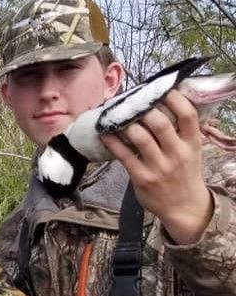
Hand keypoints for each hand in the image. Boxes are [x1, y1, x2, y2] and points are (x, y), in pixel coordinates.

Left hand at [101, 90, 212, 244]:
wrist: (185, 207)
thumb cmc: (184, 173)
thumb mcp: (192, 151)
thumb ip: (181, 131)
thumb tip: (163, 104)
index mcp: (192, 143)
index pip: (187, 114)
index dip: (174, 97)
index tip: (160, 88)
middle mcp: (177, 153)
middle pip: (160, 123)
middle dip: (142, 109)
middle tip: (128, 101)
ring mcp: (159, 166)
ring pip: (140, 137)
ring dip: (124, 123)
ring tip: (113, 114)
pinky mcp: (142, 178)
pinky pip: (124, 156)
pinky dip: (112, 142)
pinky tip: (104, 133)